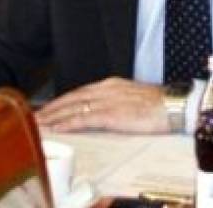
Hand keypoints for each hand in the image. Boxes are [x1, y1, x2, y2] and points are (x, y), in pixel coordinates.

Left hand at [35, 77, 167, 132]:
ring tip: (39, 123)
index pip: (80, 93)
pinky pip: (85, 118)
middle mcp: (107, 89)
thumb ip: (116, 104)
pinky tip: (57, 128)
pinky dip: (68, 123)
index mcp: (112, 85)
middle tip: (35, 116)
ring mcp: (109, 101)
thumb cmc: (161, 106)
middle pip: (72, 98)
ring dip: (54, 116)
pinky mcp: (113, 114)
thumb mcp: (133, 100)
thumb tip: (104, 115)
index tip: (48, 109)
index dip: (62, 101)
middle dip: (52, 108)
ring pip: (74, 107)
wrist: (177, 106)